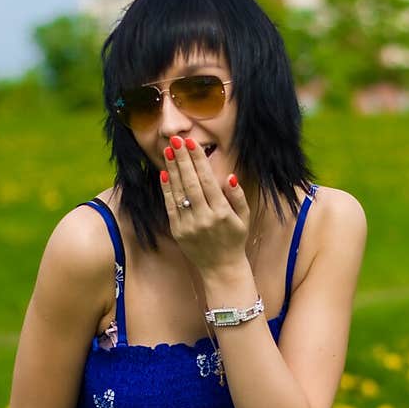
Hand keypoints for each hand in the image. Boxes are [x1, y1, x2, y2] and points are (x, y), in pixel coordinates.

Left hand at [160, 136, 250, 275]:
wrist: (221, 268)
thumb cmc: (234, 239)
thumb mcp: (244, 218)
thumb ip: (238, 197)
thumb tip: (229, 177)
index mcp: (222, 212)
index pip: (207, 180)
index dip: (198, 161)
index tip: (191, 143)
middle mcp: (205, 218)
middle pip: (191, 183)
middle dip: (182, 160)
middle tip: (175, 140)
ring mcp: (190, 225)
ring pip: (179, 192)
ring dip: (172, 170)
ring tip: (168, 151)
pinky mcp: (178, 231)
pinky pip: (171, 207)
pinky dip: (167, 190)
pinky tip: (164, 174)